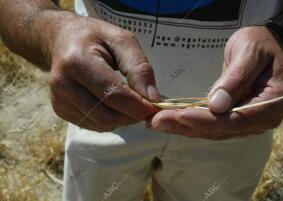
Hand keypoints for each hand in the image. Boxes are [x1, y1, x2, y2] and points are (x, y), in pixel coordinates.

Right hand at [49, 14, 159, 131]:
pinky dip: (111, 120)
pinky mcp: (60, 110)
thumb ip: (139, 68)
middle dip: (132, 116)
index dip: (138, 106)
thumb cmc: (95, 37)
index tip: (158, 108)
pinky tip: (115, 105)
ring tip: (131, 103)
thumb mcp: (123, 40)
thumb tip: (153, 99)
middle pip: (106, 115)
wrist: (62, 39)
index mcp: (77, 61)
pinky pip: (93, 125)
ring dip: (123, 120)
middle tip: (147, 107)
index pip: (112, 94)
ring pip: (101, 124)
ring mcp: (58, 100)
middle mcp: (63, 84)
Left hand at [147, 26, 282, 139]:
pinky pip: (209, 124)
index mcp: (272, 103)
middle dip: (187, 126)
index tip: (180, 116)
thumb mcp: (250, 53)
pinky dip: (188, 122)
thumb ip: (237, 78)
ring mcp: (246, 121)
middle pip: (220, 129)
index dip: (207, 120)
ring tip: (156, 122)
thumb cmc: (259, 44)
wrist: (262, 46)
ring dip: (183, 127)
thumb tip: (217, 106)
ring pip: (212, 130)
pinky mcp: (232, 118)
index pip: (237, 119)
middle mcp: (260, 118)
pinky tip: (169, 120)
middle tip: (156, 121)